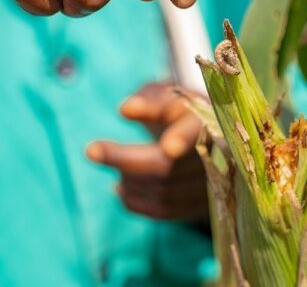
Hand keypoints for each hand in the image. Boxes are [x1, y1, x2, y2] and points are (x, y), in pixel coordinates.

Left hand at [86, 82, 208, 220]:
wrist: (209, 138)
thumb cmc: (181, 111)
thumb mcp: (169, 95)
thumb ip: (150, 100)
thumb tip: (126, 110)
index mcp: (208, 123)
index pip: (197, 132)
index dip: (184, 140)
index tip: (169, 147)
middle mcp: (214, 158)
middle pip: (167, 167)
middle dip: (125, 160)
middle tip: (92, 150)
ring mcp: (208, 187)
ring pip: (161, 192)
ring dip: (128, 180)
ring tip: (109, 160)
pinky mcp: (199, 207)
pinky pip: (163, 211)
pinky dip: (135, 201)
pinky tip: (121, 187)